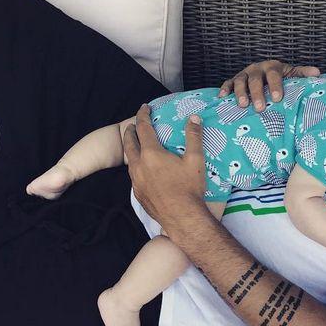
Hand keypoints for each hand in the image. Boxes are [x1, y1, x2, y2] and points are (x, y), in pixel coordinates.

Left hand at [123, 104, 207, 232]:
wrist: (181, 217)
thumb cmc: (189, 188)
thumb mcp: (196, 160)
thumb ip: (194, 137)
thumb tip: (194, 119)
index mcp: (152, 154)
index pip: (144, 128)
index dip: (143, 115)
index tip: (144, 107)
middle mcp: (139, 165)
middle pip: (129, 142)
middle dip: (131, 131)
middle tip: (133, 125)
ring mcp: (136, 180)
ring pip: (129, 159)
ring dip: (131, 149)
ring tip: (136, 145)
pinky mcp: (138, 193)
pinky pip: (133, 174)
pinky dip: (136, 166)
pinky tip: (143, 170)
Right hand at [217, 59, 320, 111]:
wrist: (266, 73)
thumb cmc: (281, 78)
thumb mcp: (292, 74)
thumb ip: (303, 74)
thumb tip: (318, 73)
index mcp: (273, 67)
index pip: (274, 75)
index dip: (275, 85)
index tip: (277, 98)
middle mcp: (257, 69)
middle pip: (255, 79)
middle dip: (257, 93)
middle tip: (259, 108)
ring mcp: (244, 74)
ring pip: (240, 81)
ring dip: (240, 93)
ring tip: (242, 105)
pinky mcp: (234, 80)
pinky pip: (228, 83)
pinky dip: (225, 89)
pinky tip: (223, 97)